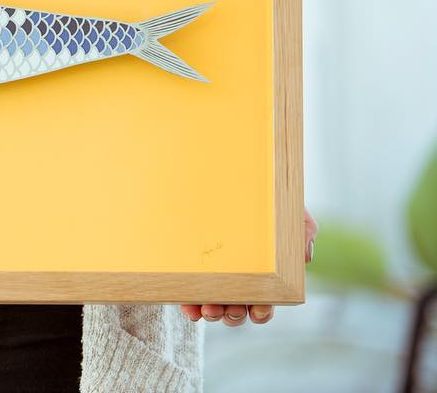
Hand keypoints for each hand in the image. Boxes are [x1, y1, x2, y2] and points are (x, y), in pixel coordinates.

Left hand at [181, 208, 317, 325]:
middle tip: (232, 310)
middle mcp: (235, 278)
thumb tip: (304, 258)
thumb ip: (302, 229)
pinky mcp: (188, 268)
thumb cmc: (264, 197)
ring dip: (213, 313)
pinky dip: (189, 305)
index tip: (259, 310)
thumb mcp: (288, 208)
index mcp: (260, 273)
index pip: (264, 303)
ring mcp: (210, 275)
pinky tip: (190, 307)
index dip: (262, 312)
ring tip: (210, 308)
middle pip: (237, 311)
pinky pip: (187, 293)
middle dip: (235, 315)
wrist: (231, 176)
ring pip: (211, 306)